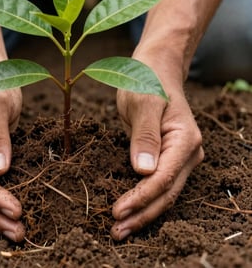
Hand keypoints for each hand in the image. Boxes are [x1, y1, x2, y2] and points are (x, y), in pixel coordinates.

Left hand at [111, 80, 203, 239]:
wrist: (154, 69)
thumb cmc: (147, 80)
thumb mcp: (142, 102)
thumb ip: (145, 135)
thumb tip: (144, 171)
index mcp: (185, 140)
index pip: (164, 178)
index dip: (141, 197)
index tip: (117, 211)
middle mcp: (186, 152)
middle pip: (166, 192)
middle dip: (142, 214)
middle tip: (116, 232)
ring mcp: (178, 156)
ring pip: (163, 192)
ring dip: (143, 212)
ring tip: (120, 229)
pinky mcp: (166, 157)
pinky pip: (156, 183)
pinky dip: (143, 198)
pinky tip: (129, 210)